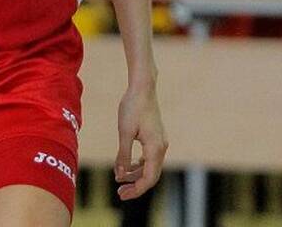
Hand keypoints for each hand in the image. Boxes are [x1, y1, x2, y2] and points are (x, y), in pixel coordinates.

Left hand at [115, 80, 167, 200]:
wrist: (142, 88)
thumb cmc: (132, 108)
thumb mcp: (124, 132)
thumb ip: (123, 156)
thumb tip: (120, 175)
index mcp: (155, 148)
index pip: (148, 178)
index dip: (136, 190)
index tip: (121, 195)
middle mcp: (161, 147)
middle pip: (151, 176)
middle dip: (136, 186)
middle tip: (120, 193)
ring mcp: (161, 142)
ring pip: (150, 167)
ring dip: (136, 175)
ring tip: (120, 179)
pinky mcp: (157, 137)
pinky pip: (150, 157)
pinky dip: (140, 164)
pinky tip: (128, 166)